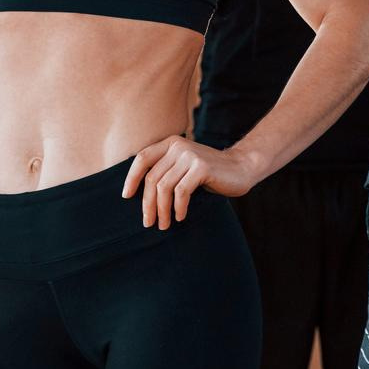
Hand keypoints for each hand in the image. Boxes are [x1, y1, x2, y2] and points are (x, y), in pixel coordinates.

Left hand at [121, 137, 257, 229]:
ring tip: (164, 225)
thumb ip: (166, 171)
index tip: (126, 197)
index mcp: (170, 143)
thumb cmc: (210, 173)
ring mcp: (190, 155)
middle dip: (147, 203)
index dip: (131, 178)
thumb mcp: (184, 167)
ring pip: (165, 187)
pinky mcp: (202, 167)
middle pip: (152, 178)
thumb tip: (139, 194)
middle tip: (148, 222)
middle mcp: (178, 146)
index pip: (142, 158)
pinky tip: (180, 217)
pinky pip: (182, 192)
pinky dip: (178, 207)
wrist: (241, 168)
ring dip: (162, 210)